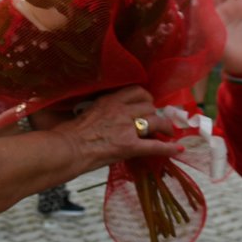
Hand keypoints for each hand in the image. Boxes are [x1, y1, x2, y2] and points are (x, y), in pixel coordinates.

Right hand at [47, 86, 181, 170]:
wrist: (65, 150)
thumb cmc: (66, 134)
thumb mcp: (82, 112)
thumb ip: (97, 111)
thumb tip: (101, 117)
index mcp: (108, 100)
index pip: (136, 91)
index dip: (145, 98)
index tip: (146, 104)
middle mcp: (120, 110)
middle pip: (149, 105)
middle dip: (155, 113)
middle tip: (156, 121)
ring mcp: (126, 128)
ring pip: (155, 121)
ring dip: (164, 127)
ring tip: (168, 133)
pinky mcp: (129, 146)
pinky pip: (155, 146)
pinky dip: (168, 148)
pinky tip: (177, 149)